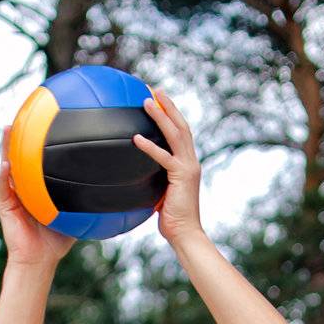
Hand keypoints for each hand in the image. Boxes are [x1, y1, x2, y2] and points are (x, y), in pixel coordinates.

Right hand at [0, 125, 75, 267]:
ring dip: (6, 147)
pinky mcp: (4, 205)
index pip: (37, 159)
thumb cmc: (57, 241)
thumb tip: (114, 194)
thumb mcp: (75, 216)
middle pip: (21, 155)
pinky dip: (4, 175)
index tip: (45, 119)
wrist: (39, 260)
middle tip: (24, 112)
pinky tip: (6, 164)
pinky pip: (3, 187)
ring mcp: (12, 194)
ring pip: (7, 165)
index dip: (39, 141)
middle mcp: (23, 187)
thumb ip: (89, 203)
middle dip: (21, 135)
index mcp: (37, 187)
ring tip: (8, 128)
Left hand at [132, 90, 203, 246]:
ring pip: (175, 134)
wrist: (186, 235)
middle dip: (168, 105)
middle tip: (155, 89)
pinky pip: (163, 158)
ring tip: (147, 101)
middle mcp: (191, 162)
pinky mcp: (181, 177)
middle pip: (181, 126)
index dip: (172, 114)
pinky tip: (136, 138)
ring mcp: (188, 168)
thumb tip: (131, 177)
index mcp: (187, 164)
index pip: (181, 133)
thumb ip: (151, 181)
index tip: (159, 99)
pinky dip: (150, 147)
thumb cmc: (171, 220)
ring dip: (161, 116)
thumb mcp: (159, 195)